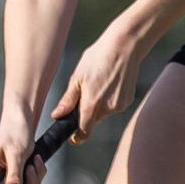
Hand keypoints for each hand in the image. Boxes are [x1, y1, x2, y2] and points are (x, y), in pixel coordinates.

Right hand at [0, 111, 47, 183]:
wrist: (22, 125)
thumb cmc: (16, 134)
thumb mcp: (17, 152)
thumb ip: (14, 173)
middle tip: (30, 178)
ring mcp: (4, 181)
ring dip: (33, 181)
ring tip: (35, 161)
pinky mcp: (15, 181)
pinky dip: (37, 176)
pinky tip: (37, 161)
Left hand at [56, 12, 150, 135]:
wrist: (125, 45)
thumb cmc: (98, 57)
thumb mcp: (77, 77)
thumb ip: (68, 100)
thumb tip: (57, 116)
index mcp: (92, 104)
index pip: (84, 132)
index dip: (77, 137)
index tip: (72, 137)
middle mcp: (107, 108)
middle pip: (92, 121)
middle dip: (86, 114)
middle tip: (85, 93)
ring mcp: (119, 105)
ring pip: (103, 113)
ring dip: (98, 105)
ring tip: (99, 82)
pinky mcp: (127, 100)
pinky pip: (113, 106)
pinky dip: (109, 100)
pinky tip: (109, 82)